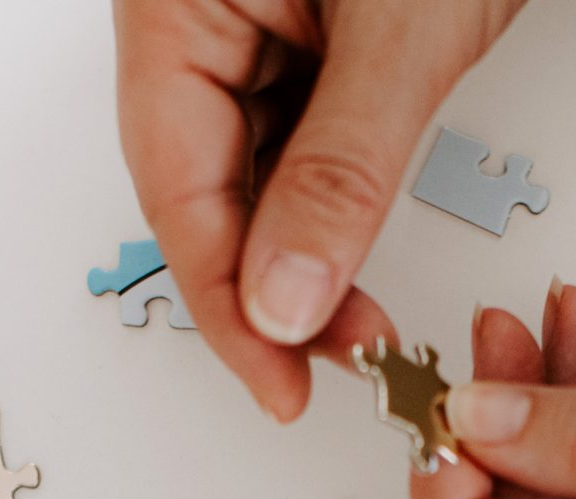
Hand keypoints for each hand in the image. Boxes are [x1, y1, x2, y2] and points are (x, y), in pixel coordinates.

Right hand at [112, 0, 525, 418]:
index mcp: (174, 0)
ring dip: (303, 251)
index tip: (281, 383)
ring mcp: (248, 16)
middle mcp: (195, 10)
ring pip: (251, 167)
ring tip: (363, 323)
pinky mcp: (304, 24)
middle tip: (339, 365)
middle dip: (268, 288)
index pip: (177, 187)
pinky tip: (356, 252)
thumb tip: (287, 299)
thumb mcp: (402, 29)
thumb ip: (340, 170)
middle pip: (203, 185)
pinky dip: (330, 198)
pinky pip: (297, 132)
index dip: (226, 304)